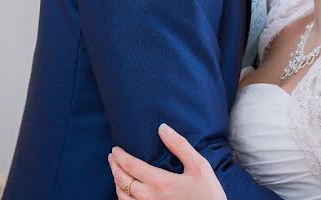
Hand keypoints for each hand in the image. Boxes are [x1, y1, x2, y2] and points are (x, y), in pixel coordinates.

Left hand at [108, 123, 226, 199]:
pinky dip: (122, 198)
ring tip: (117, 173)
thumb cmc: (208, 195)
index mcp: (159, 182)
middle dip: (114, 167)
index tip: (115, 149)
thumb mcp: (199, 166)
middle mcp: (148, 197)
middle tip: (112, 158)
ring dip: (116, 183)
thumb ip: (179, 145)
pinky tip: (126, 194)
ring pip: (121, 197)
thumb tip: (162, 128)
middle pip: (121, 180)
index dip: (119, 156)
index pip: (129, 165)